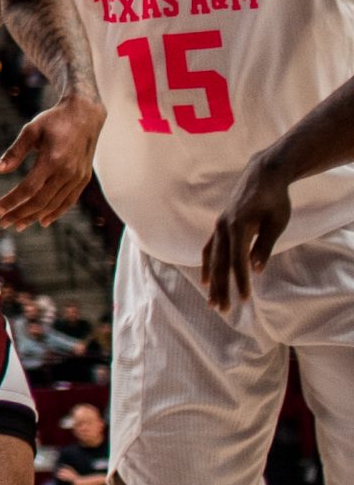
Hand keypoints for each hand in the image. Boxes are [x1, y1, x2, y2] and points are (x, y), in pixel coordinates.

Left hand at [0, 93, 102, 227]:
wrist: (85, 115)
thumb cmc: (53, 121)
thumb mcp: (30, 130)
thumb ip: (14, 152)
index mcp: (52, 160)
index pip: (28, 188)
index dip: (12, 201)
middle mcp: (67, 172)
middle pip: (40, 201)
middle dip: (20, 214)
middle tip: (3, 223)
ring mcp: (78, 177)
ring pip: (54, 204)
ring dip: (35, 217)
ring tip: (18, 225)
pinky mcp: (84, 179)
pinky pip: (69, 201)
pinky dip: (55, 213)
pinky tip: (43, 221)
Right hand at [204, 152, 294, 312]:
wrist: (261, 175)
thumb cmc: (274, 199)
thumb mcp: (276, 222)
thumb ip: (265, 246)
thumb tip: (256, 269)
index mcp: (240, 227)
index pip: (238, 261)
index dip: (241, 282)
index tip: (244, 300)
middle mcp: (224, 227)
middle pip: (221, 264)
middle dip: (221, 288)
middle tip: (221, 310)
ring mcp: (219, 226)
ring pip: (213, 259)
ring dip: (213, 282)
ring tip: (212, 301)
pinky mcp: (220, 226)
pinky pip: (209, 249)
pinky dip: (207, 265)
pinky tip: (207, 280)